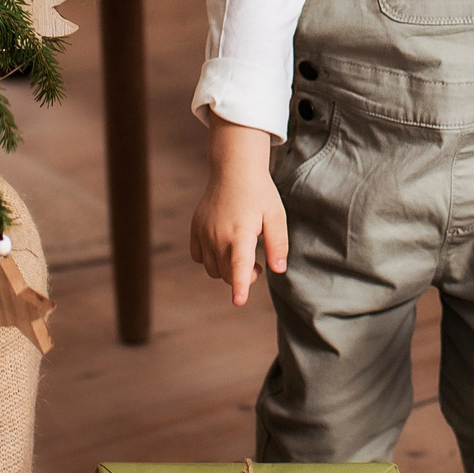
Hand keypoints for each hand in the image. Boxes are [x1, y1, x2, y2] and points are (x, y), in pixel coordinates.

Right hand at [191, 116, 286, 306]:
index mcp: (241, 233)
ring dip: (226, 270)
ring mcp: (204, 233)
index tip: (238, 302)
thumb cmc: (259, 193)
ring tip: (241, 253)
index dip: (240, 286)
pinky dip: (210, 259)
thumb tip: (278, 269)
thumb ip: (278, 244)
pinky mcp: (195, 229)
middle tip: (258, 264)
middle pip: (226, 274)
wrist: (234, 170)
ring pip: (212, 269)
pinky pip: (199, 257)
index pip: (239, 265)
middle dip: (242, 277)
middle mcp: (218, 235)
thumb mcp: (276, 216)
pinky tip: (223, 246)